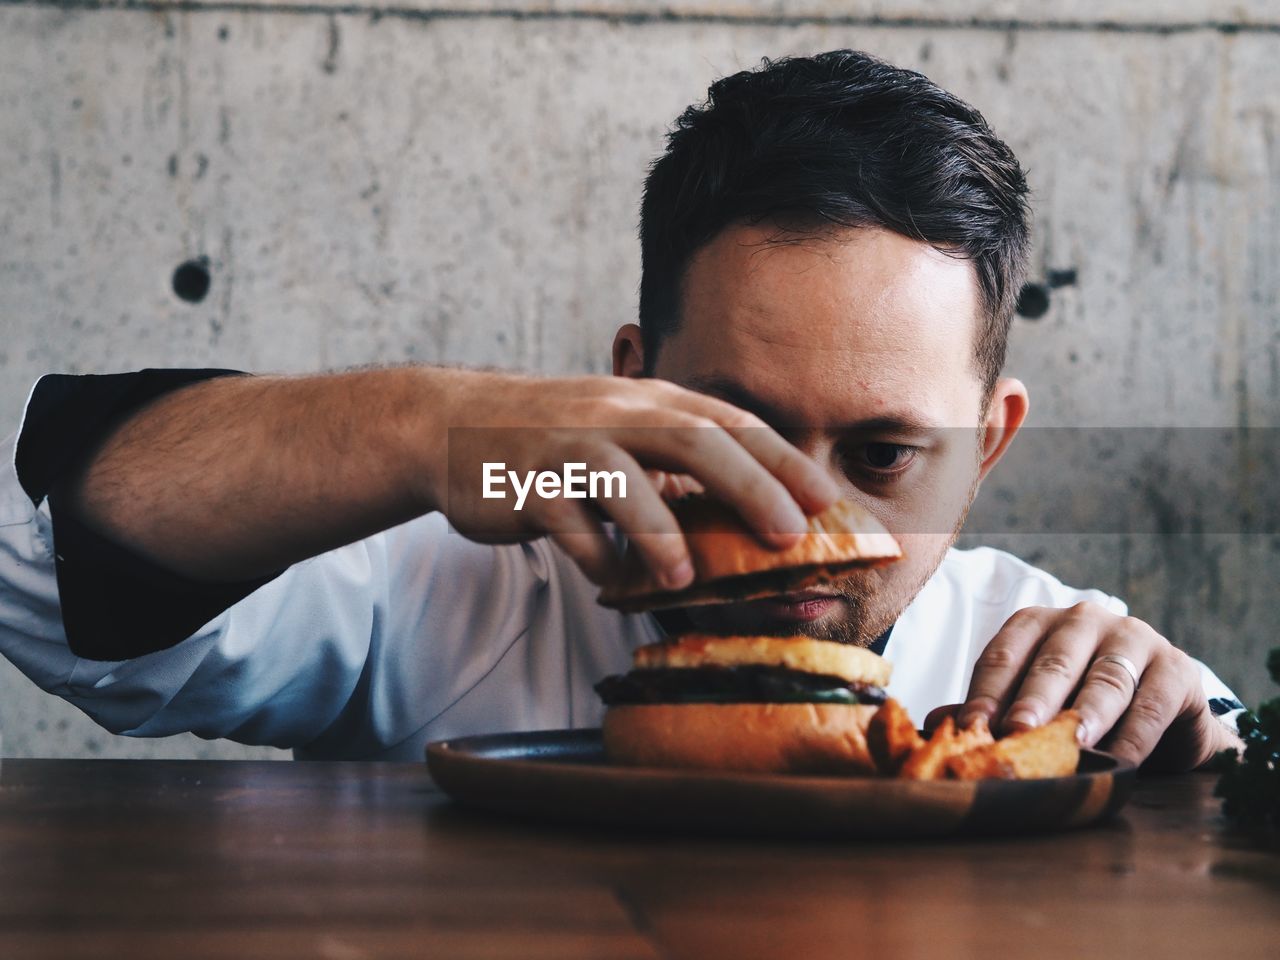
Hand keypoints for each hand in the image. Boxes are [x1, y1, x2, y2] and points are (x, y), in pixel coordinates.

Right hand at [429, 371, 839, 589]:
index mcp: (649, 402)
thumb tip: (745, 516)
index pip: (729, 422)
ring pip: (624, 480)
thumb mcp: (620, 433)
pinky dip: (594, 556)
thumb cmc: (552, 438)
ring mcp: (568, 446)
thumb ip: (675, 465)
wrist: (449, 425)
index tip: (827, 500)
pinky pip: (566, 523)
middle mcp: (615, 416)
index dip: (780, 459)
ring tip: (686, 581)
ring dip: (660, 533)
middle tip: (790, 535)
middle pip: (695, 442)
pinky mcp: (526, 483)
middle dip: (749, 487)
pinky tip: (613, 582)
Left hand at [926, 602, 1236, 770]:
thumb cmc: (1082, 705)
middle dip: (1033, 699)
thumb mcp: (1037, 705)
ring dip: (1086, 712)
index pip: (1005, 653)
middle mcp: (1084, 620)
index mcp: (1039, 623)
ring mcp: (1134, 638)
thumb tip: (938, 724)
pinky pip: (1152, 703)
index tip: (970, 728)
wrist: (1164, 721)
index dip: (986, 691)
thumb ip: (992, 710)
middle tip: (1017, 731)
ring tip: (1070, 742)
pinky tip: (1120, 760)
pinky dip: (1135, 734)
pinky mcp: (1177, 668)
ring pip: (1105, 678)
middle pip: (1052, 662)